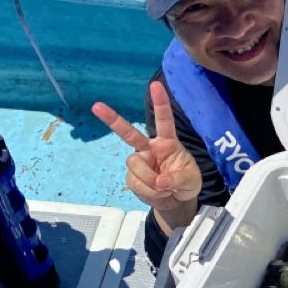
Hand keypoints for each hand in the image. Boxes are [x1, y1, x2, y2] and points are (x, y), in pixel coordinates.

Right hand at [92, 81, 202, 223]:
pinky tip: (158, 193)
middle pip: (128, 133)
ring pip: (135, 165)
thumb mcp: (191, 180)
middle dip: (112, 120)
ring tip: (164, 188)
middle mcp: (149, 148)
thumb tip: (160, 181)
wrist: (177, 201)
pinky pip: (136, 183)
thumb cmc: (187, 183)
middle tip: (96, 106)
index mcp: (167, 142)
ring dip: (150, 180)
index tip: (155, 85)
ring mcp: (139, 163)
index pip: (164, 120)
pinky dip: (149, 192)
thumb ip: (177, 179)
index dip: (160, 103)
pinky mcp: (132, 178)